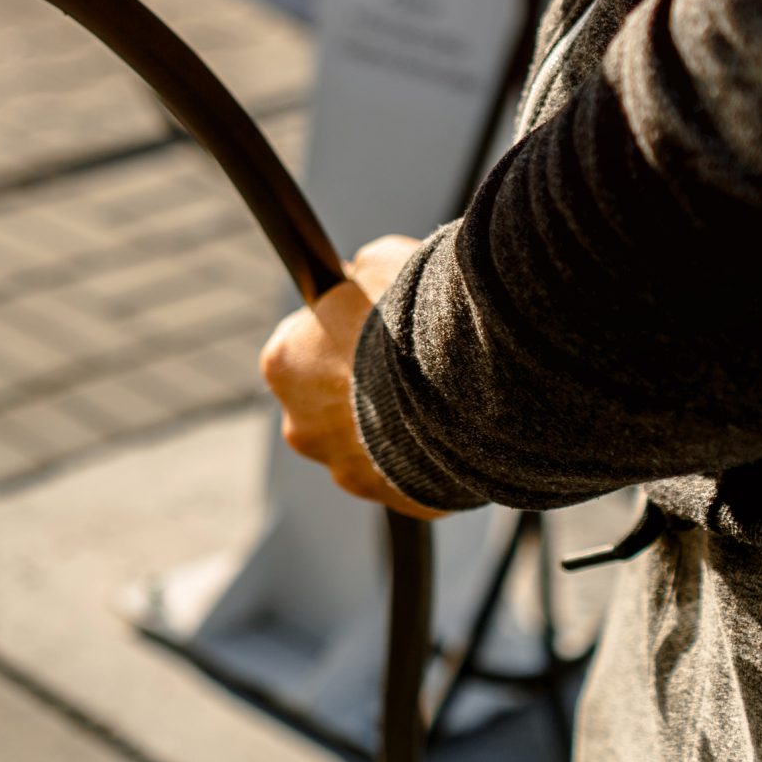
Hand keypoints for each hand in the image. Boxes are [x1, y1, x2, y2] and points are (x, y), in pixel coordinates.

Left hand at [259, 235, 445, 519]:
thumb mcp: (380, 263)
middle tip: (411, 362)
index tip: (371, 324)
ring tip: (442, 397)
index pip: (300, 345)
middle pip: (329, 401)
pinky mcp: (394, 499)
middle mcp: (301, 425)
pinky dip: (428, 455)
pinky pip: (409, 472)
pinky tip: (457, 429)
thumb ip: (358, 276)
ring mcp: (346, 469)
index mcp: (283, 363)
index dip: (338, 331)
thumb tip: (357, 276)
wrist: (478, 380)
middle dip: (363, 384)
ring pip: (368, 442)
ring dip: (395, 424)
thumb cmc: (419, 315)